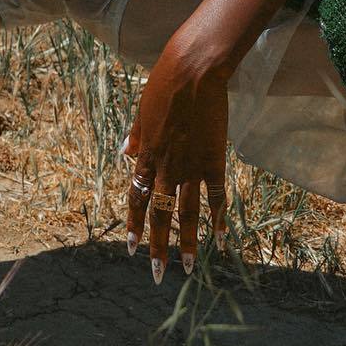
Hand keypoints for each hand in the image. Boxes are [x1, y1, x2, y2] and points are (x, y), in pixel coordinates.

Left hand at [124, 33, 228, 281]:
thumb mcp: (141, 110)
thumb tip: (124, 152)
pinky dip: (218, 219)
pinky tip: (221, 239)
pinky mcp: (213, 160)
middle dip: (157, 246)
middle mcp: (166, 167)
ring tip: (186, 268)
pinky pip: (216, 196)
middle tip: (157, 274)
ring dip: (186, 243)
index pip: (137, 197)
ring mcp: (190, 166)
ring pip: (186, 213)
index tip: (131, 247)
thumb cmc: (164, 84)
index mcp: (147, 155)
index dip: (134, 223)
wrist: (193, 71)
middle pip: (159, 214)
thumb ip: (135, 135)